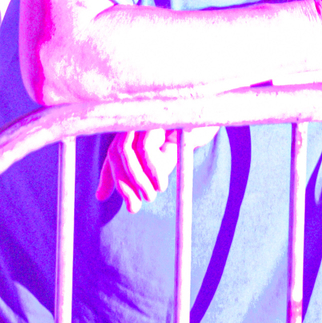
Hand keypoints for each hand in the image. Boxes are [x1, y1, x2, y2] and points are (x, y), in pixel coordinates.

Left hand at [97, 125, 218, 210]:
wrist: (211, 115)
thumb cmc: (186, 136)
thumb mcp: (164, 158)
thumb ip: (144, 173)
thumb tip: (115, 199)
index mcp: (133, 129)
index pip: (113, 153)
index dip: (110, 177)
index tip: (112, 200)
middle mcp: (135, 120)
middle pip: (116, 152)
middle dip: (123, 183)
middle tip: (135, 207)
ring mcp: (145, 115)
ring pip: (125, 150)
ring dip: (136, 179)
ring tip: (151, 196)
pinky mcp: (157, 116)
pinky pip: (146, 147)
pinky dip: (151, 170)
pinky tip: (161, 185)